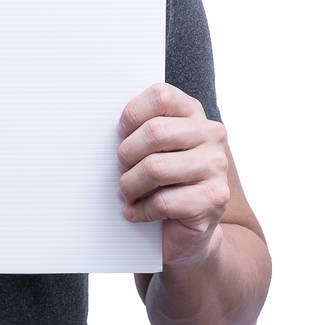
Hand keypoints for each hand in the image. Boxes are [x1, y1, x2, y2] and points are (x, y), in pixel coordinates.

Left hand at [116, 82, 229, 267]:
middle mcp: (211, 135)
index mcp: (194, 113)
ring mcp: (216, 166)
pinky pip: (163, 201)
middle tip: (121, 170)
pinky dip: (142, 210)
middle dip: (127, 155)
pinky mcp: (214, 199)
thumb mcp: (154, 148)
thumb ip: (141, 129)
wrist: (191, 229)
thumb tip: (108, 127)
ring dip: (130, 185)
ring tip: (126, 193)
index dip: (132, 114)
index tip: (120, 134)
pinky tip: (137, 212)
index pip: (161, 96)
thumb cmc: (164, 181)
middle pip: (155, 132)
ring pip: (156, 168)